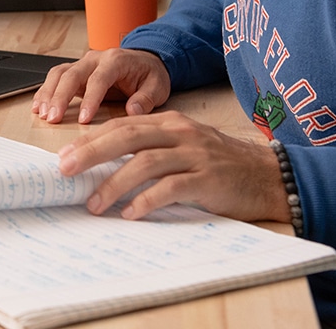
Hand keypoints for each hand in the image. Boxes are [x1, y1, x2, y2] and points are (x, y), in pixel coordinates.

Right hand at [31, 47, 170, 123]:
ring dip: (48, 93)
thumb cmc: (149, 75)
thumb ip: (146, 99)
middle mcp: (96, 58)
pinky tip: (38, 106)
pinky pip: (56, 78)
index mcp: (116, 60)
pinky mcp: (76, 72)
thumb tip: (133, 111)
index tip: (83, 119)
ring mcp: (83, 64)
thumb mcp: (158, 87)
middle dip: (59, 97)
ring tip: (42, 113)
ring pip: (59, 73)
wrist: (146, 62)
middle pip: (71, 74)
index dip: (90, 99)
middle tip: (52, 117)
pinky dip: (45, 91)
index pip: (99, 79)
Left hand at [58, 112, 290, 222]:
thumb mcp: (184, 147)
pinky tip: (130, 213)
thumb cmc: (220, 165)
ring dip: (114, 184)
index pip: (122, 125)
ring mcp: (195, 155)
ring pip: (145, 163)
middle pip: (126, 137)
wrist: (270, 176)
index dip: (91, 139)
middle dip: (92, 153)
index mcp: (170, 123)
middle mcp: (180, 133)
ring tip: (94, 203)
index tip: (65, 156)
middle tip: (66, 171)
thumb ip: (151, 149)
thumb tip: (103, 164)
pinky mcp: (208, 179)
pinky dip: (146, 200)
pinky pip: (171, 188)